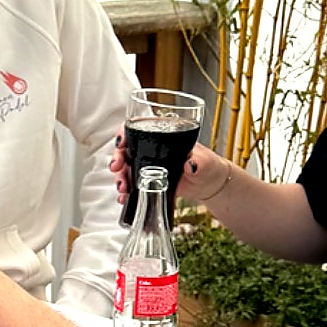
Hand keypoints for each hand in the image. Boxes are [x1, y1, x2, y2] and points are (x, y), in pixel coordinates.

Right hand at [111, 136, 231, 208]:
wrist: (209, 184)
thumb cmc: (208, 165)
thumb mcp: (205, 162)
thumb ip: (198, 162)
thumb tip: (190, 164)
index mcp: (163, 137)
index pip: (138, 129)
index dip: (124, 134)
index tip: (121, 143)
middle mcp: (152, 150)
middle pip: (126, 149)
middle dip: (117, 158)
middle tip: (117, 168)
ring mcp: (149, 166)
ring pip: (126, 168)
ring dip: (120, 177)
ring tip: (123, 187)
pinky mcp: (149, 182)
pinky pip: (132, 185)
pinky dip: (126, 192)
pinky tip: (126, 197)